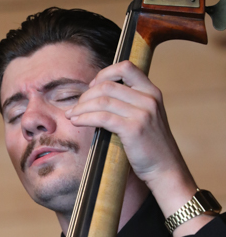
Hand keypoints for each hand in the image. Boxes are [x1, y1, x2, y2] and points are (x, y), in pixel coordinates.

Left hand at [64, 60, 209, 235]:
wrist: (165, 169)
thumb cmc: (151, 147)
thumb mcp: (147, 117)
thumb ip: (130, 104)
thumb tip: (99, 97)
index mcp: (152, 92)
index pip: (126, 67)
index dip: (105, 74)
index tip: (92, 86)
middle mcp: (149, 98)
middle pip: (108, 85)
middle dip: (86, 95)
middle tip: (76, 107)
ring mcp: (142, 112)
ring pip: (102, 100)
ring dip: (81, 107)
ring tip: (71, 115)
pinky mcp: (133, 128)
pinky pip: (102, 117)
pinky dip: (85, 118)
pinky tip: (76, 122)